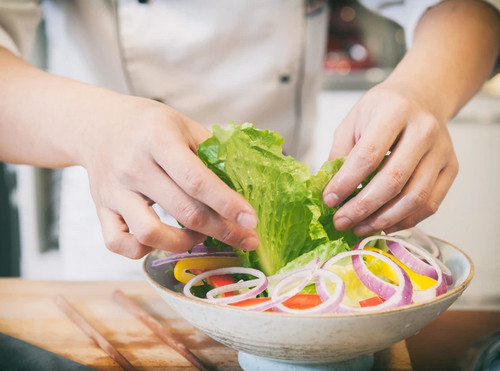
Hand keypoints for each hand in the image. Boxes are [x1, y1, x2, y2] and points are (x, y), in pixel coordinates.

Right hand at [79, 97, 258, 258]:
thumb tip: (245, 184)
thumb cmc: (148, 125)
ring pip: (150, 234)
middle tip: (245, 238)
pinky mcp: (101, 209)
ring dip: (184, 243)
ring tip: (198, 235)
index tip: (251, 222)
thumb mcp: (184, 125)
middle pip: (184, 211)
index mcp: (158, 139)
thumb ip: (212, 153)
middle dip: (222, 231)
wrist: (98, 124)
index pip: (196, 180)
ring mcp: (114, 191)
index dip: (227, 204)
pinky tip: (162, 240)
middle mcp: (134, 167)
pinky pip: (119, 244)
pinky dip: (143, 250)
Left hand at [322, 82, 457, 235]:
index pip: (368, 155)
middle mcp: (424, 130)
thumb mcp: (352, 121)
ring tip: (359, 227)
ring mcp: (441, 151)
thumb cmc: (382, 110)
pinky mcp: (451, 168)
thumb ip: (340, 153)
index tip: (329, 200)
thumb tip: (331, 193)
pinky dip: (405, 220)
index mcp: (395, 112)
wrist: (422, 97)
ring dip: (383, 219)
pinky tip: (383, 224)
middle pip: (393, 180)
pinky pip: (430, 204)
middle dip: (362, 208)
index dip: (346, 182)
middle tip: (341, 221)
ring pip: (415, 197)